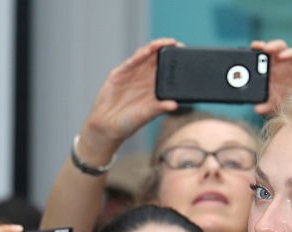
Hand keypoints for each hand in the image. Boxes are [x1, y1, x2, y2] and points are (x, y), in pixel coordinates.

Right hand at [75, 38, 180, 165]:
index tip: (186, 55)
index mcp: (154, 87)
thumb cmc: (127, 124)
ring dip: (155, 48)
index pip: (167, 69)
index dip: (175, 61)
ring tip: (165, 43)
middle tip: (177, 44)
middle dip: (167, 49)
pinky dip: (140, 54)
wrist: (106, 127)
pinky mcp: (119, 73)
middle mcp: (144, 78)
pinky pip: (131, 61)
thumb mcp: (146, 115)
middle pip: (157, 58)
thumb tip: (175, 105)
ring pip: (145, 55)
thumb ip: (159, 108)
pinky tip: (148, 50)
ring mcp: (132, 74)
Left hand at [251, 39, 291, 115]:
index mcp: (274, 70)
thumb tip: (257, 109)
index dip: (261, 47)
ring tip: (282, 57)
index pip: (267, 54)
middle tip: (266, 49)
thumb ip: (266, 106)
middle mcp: (287, 65)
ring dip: (290, 53)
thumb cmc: (288, 103)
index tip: (254, 46)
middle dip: (274, 46)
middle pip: (281, 49)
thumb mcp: (275, 106)